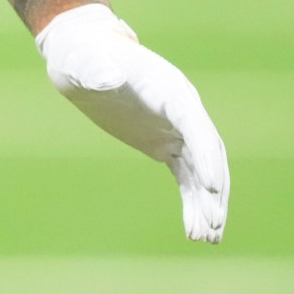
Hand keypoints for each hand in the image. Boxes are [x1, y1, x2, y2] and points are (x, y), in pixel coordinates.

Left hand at [34, 4, 228, 243]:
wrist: (81, 55)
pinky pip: (186, 175)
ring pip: (201, 170)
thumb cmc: (81, 55)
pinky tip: (194, 229)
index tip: (207, 186)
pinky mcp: (164, 143)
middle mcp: (182, 110)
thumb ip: (95, 70)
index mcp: (169, 90)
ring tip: (205, 238)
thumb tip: (106, 80)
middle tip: (210, 226)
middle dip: (212, 189)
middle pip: (208, 153)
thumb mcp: (82, 62)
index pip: (195, 126)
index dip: (204, 156)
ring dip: (206, 203)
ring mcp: (175, 128)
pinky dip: (192, 200)